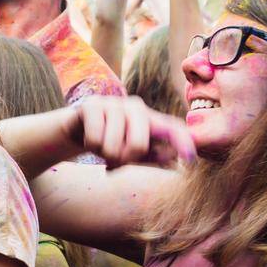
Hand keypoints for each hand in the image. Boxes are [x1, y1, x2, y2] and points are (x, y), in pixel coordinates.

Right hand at [69, 96, 195, 168]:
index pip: (172, 128)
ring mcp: (113, 103)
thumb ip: (153, 156)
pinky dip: (90, 146)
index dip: (183, 143)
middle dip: (124, 160)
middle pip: (138, 145)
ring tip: (101, 146)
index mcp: (150, 119)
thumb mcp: (132, 152)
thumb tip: (175, 163)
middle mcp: (135, 107)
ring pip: (111, 146)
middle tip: (115, 160)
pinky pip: (94, 139)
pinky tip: (89, 138)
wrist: (76, 128)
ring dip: (103, 154)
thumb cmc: (110, 141)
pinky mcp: (92, 105)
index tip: (191, 161)